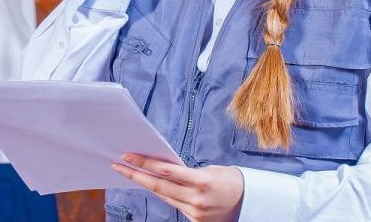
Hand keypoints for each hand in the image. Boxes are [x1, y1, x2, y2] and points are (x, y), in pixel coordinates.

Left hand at [111, 154, 243, 221]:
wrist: (251, 204)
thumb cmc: (232, 181)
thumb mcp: (213, 170)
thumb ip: (188, 173)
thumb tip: (166, 170)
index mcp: (202, 181)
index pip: (166, 170)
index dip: (145, 163)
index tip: (128, 155)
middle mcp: (196, 199)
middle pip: (158, 186)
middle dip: (136, 174)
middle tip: (119, 165)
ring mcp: (195, 212)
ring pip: (164, 196)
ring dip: (146, 184)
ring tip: (131, 173)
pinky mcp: (195, 221)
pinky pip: (175, 205)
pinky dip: (164, 194)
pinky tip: (153, 186)